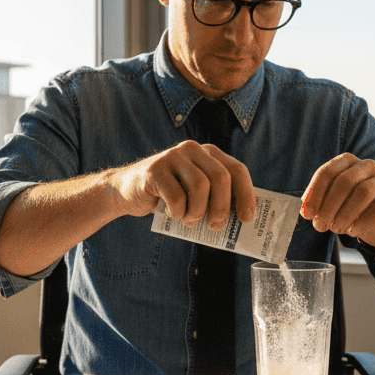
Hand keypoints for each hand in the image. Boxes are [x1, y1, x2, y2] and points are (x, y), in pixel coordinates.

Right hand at [106, 140, 256, 229]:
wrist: (128, 192)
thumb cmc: (168, 196)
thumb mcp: (196, 192)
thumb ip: (216, 197)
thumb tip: (243, 219)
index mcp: (209, 153)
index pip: (237, 170)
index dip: (246, 195)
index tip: (246, 218)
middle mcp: (192, 149)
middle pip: (220, 178)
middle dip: (222, 207)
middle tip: (215, 226)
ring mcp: (173, 156)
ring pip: (200, 186)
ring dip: (197, 212)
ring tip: (190, 220)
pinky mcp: (155, 169)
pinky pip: (176, 196)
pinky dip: (178, 213)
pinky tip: (173, 214)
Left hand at [300, 153, 374, 246]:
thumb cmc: (351, 210)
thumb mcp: (332, 205)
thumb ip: (318, 204)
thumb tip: (305, 211)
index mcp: (347, 162)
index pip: (327, 172)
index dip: (315, 193)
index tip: (307, 213)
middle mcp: (367, 166)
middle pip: (344, 181)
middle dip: (329, 206)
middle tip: (321, 225)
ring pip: (363, 193)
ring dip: (345, 214)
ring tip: (336, 230)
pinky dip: (362, 222)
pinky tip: (353, 231)